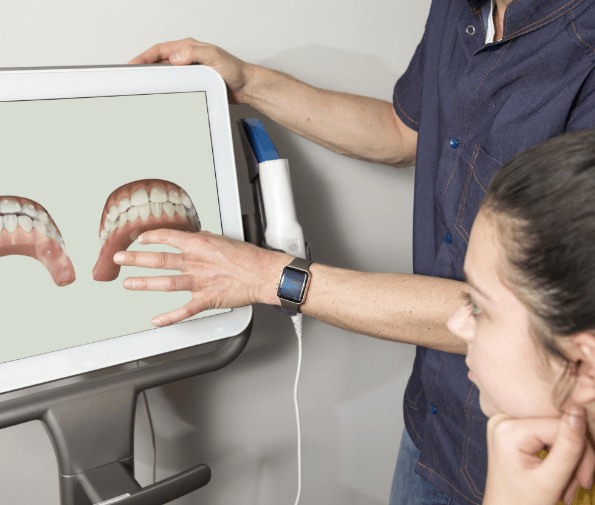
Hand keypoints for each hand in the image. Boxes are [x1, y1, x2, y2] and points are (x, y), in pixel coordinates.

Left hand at [113, 229, 291, 325]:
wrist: (263, 274)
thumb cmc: (248, 257)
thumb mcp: (223, 240)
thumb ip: (204, 239)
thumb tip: (193, 236)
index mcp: (200, 244)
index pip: (168, 236)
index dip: (151, 237)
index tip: (140, 239)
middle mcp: (196, 262)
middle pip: (159, 259)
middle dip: (136, 259)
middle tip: (120, 258)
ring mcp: (199, 282)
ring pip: (166, 283)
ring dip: (144, 283)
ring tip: (128, 284)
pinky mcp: (206, 299)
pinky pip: (183, 310)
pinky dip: (168, 317)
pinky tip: (155, 320)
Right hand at [128, 38, 251, 103]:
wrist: (245, 87)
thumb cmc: (234, 71)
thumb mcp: (215, 57)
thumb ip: (195, 54)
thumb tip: (176, 56)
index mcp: (188, 48)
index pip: (160, 50)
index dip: (144, 57)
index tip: (133, 65)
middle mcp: (187, 59)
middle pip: (159, 63)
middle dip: (144, 69)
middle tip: (133, 78)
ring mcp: (189, 72)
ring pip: (166, 76)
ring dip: (155, 82)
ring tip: (144, 89)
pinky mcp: (193, 84)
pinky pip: (175, 87)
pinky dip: (166, 91)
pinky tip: (162, 97)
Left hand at [484, 407, 594, 504]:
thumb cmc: (523, 503)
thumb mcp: (551, 480)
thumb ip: (568, 447)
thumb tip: (578, 410)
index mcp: (507, 428)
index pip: (560, 425)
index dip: (582, 451)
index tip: (586, 481)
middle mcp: (503, 417)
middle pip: (558, 426)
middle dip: (576, 457)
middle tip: (581, 484)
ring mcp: (506, 420)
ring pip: (556, 430)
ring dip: (570, 460)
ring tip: (566, 487)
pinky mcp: (513, 426)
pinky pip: (547, 433)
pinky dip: (559, 455)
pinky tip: (560, 476)